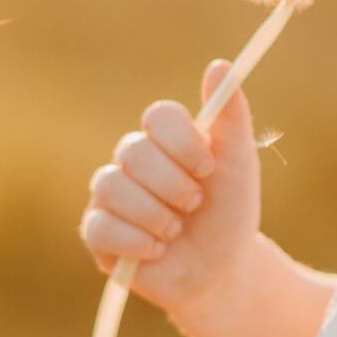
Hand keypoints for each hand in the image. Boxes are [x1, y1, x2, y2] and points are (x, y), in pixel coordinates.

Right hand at [79, 60, 262, 327]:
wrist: (222, 271)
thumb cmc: (229, 214)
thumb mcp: (239, 165)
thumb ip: (231, 116)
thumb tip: (219, 65)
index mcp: (164, 139)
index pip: (157, 116)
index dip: (183, 142)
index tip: (209, 166)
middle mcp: (131, 161)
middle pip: (134, 151)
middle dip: (174, 185)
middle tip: (195, 204)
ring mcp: (110, 196)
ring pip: (112, 187)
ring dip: (157, 216)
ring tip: (176, 231)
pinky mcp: (97, 234)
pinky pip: (101, 227)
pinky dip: (137, 243)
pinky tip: (157, 251)